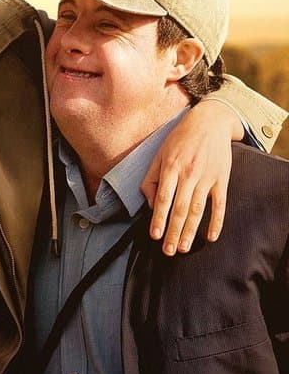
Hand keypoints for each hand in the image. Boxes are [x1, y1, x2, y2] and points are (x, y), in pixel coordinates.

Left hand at [141, 101, 239, 254]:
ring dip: (191, 231)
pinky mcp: (222, 180)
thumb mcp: (159, 154)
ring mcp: (207, 178)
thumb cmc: (179, 140)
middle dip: (174, 232)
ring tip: (185, 248)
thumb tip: (152, 204)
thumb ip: (151, 179)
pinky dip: (217, 222)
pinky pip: (220, 205)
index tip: (155, 235)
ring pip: (198, 210)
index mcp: (171, 168)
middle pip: (180, 209)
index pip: (164, 199)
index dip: (159, 219)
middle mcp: (189, 174)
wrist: (210, 122)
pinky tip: (211, 237)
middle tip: (169, 251)